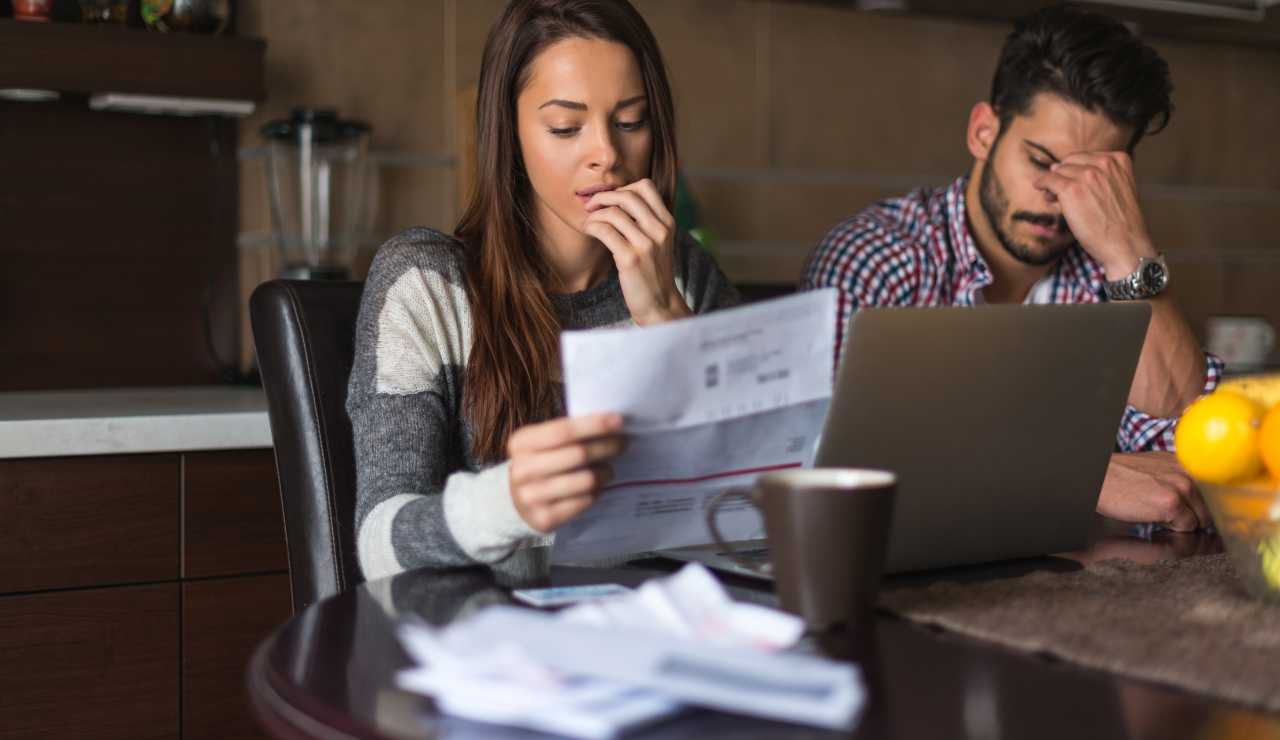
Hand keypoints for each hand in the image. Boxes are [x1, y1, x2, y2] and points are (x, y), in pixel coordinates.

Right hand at [507, 412, 624, 532]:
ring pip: (585, 480)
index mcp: (521, 443)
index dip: (594, 425)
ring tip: (608, 469)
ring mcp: (531, 496)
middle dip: (606, 447)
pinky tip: (596, 487)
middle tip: (622, 443)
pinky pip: (584, 502)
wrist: (515, 500)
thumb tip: (611, 424)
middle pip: (578, 455)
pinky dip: (596, 492)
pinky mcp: (544, 518)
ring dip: (605, 472)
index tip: (618, 420)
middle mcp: (522, 469)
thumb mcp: (542, 442)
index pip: (563, 431)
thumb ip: (568, 432)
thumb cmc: (540, 462)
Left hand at [583, 178, 690, 325]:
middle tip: (591, 206)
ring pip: (613, 212)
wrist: (660, 304)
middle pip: (628, 195)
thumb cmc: (653, 273)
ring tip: (588, 223)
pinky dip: (591, 227)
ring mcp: (646, 245)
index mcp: (667, 223)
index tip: (611, 200)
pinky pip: (605, 231)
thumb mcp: (658, 243)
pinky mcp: (630, 259)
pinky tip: (589, 231)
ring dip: (594, 214)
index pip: (646, 186)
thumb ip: (646, 222)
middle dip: (603, 197)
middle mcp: (659, 230)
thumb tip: (616, 200)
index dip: (623, 188)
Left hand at [1034, 151, 1156, 279]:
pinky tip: (1039, 187)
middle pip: (1070, 162)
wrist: (1125, 244)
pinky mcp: (1071, 189)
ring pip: (1058, 171)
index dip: (1075, 170)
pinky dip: (1041, 183)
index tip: (1072, 183)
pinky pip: (1048, 180)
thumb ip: (1100, 176)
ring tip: (1053, 198)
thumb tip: (1057, 167)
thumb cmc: (1120, 223)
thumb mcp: (1119, 189)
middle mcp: (1104, 163)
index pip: (1086, 157)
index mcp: (1119, 159)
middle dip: (1064, 175)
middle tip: (1059, 192)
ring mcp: (1087, 175)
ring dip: (1053, 183)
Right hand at [1096, 452, 1210, 531]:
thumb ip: (1181, 478)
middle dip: (1195, 516)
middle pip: (1211, 508)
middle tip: (1170, 512)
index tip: (1207, 513)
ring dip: (1183, 522)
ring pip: (1201, 520)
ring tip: (1158, 512)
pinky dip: (1172, 528)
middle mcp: (1189, 472)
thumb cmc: (1122, 477)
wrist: (1099, 479)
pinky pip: (1186, 527)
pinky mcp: (1172, 504)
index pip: (1217, 489)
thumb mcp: (1157, 468)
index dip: (1212, 505)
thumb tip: (1202, 501)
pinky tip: (1153, 516)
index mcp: (1187, 462)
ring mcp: (1182, 487)